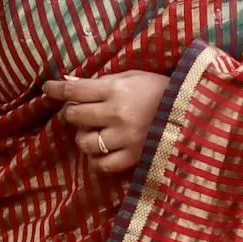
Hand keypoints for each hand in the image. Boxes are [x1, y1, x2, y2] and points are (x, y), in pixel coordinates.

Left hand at [44, 70, 169, 175]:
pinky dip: (97, 159)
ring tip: (94, 131)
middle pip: (74, 116)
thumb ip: (102, 81)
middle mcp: (117, 114)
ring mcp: (125, 138)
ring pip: (85, 143)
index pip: (75, 90)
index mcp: (116, 90)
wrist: (195, 111)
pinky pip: (102, 165)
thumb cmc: (161, 90)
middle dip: (71, 113)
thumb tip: (69, 83)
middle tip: (78, 111)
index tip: (47, 89)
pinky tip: (102, 151)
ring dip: (84, 137)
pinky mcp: (133, 157)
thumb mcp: (133, 76)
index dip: (56, 90)